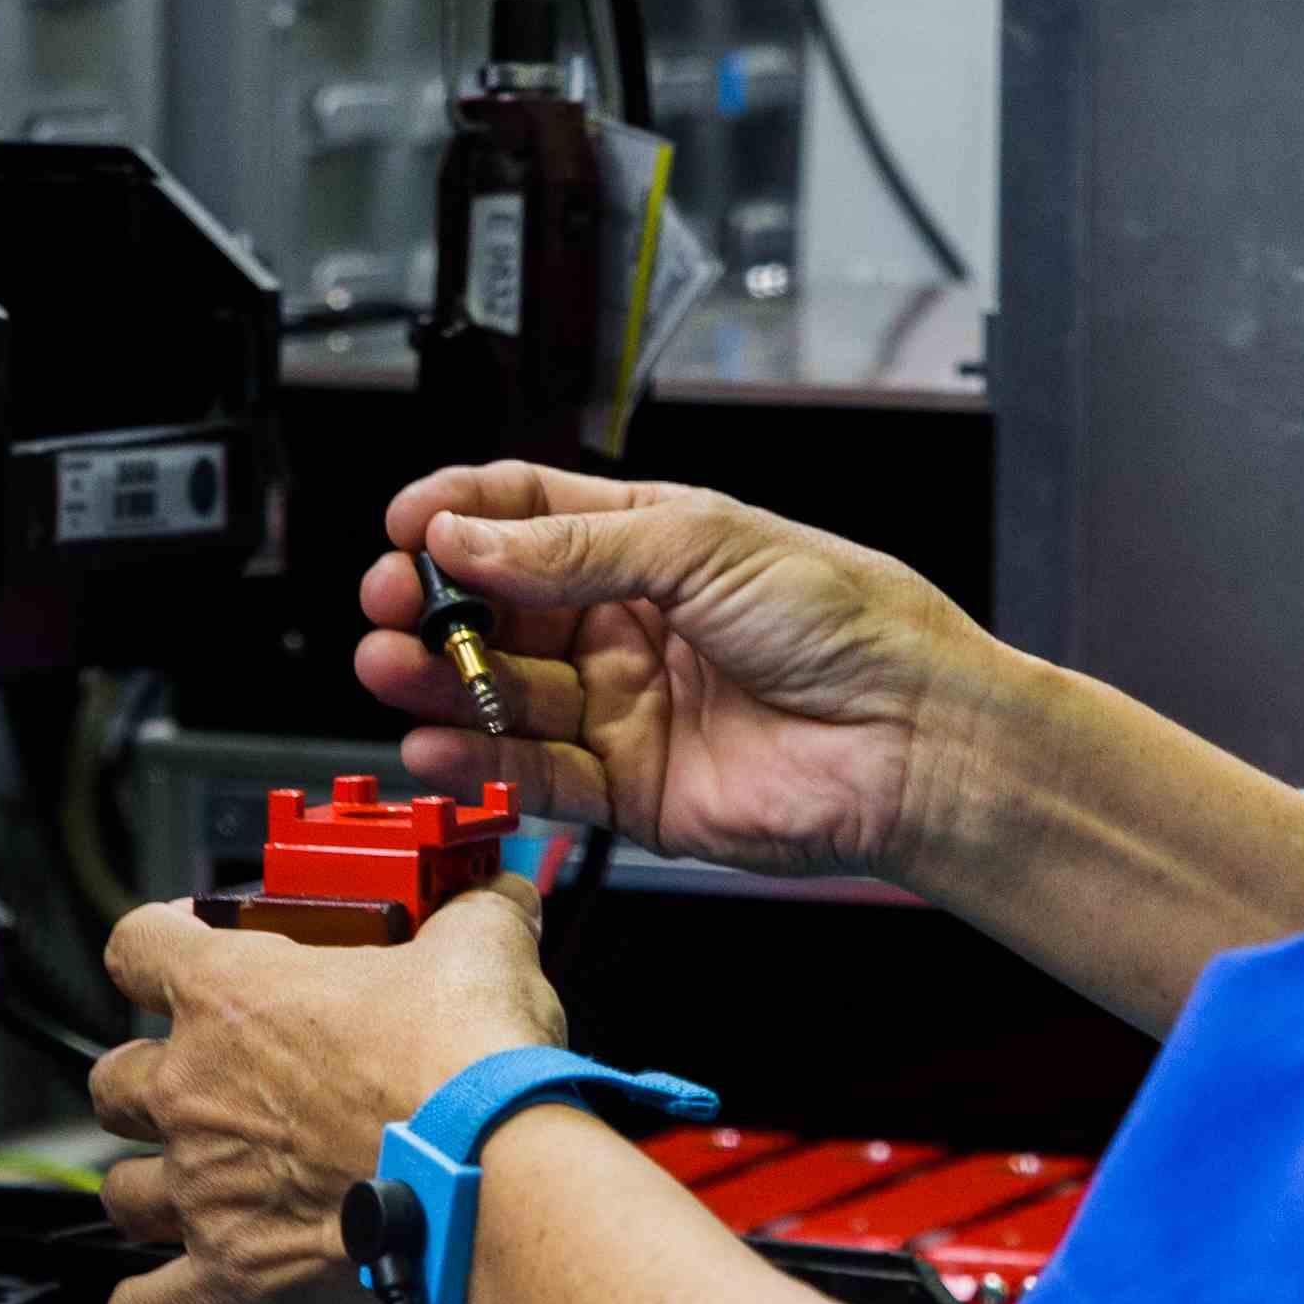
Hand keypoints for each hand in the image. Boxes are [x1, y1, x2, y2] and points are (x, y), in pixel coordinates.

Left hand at [90, 882, 562, 1303]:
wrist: (494, 1176)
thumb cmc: (468, 1065)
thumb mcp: (478, 948)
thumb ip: (473, 912)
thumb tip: (497, 897)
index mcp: (229, 997)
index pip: (136, 945)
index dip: (158, 941)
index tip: (187, 947)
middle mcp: (192, 1092)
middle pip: (112, 1079)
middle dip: (151, 1082)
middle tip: (212, 1083)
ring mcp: (202, 1189)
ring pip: (120, 1190)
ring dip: (151, 1186)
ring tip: (198, 1185)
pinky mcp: (231, 1276)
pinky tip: (166, 1302)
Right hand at [354, 465, 1012, 885]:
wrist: (913, 737)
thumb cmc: (849, 624)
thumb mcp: (703, 544)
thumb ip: (574, 550)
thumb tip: (468, 540)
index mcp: (651, 543)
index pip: (527, 514)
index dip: (460, 515)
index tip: (407, 526)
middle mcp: (628, 623)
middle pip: (499, 607)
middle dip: (434, 603)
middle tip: (390, 605)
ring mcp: (625, 707)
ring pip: (503, 692)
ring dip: (440, 681)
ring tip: (393, 671)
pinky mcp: (629, 790)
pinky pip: (534, 772)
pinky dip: (477, 761)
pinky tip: (435, 745)